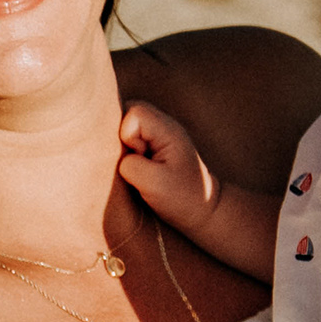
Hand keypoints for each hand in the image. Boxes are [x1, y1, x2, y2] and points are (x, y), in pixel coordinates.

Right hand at [119, 99, 218, 232]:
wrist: (203, 210)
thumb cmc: (182, 198)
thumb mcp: (153, 184)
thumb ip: (130, 164)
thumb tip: (116, 156)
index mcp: (168, 130)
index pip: (134, 112)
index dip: (127, 135)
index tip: (142, 157)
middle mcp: (164, 126)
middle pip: (127, 111)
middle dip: (120, 136)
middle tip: (136, 159)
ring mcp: (159, 135)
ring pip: (126, 125)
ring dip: (123, 146)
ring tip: (138, 165)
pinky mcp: (154, 146)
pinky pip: (130, 137)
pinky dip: (128, 152)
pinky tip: (140, 168)